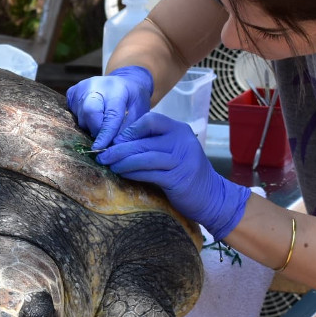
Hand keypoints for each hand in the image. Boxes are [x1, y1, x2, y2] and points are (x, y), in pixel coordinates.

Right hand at [66, 66, 152, 149]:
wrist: (124, 79)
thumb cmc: (133, 98)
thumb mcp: (139, 111)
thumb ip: (127, 128)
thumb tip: (111, 146)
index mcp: (117, 89)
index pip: (110, 115)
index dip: (105, 134)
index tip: (100, 148)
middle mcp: (96, 85)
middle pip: (89, 112)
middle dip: (95, 129)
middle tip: (103, 138)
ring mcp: (81, 87)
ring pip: (80, 117)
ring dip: (90, 127)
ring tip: (100, 125)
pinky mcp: (72, 92)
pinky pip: (73, 114)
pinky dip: (83, 121)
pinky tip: (92, 117)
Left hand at [97, 112, 251, 239]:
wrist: (212, 196)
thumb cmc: (186, 172)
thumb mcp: (173, 151)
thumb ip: (154, 143)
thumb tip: (119, 142)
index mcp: (179, 130)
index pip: (151, 120)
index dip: (130, 129)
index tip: (115, 139)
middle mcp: (181, 141)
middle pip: (143, 140)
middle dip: (119, 148)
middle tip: (103, 155)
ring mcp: (181, 160)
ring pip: (144, 157)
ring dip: (123, 162)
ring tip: (109, 165)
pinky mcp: (178, 178)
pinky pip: (149, 173)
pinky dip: (133, 173)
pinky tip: (123, 174)